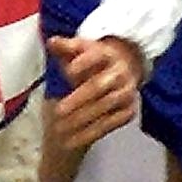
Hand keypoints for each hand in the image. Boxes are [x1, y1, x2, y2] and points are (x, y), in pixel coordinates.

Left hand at [47, 34, 144, 155]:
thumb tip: (52, 42)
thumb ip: (65, 47)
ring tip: (61, 128)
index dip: (83, 63)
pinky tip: (74, 138)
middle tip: (58, 111)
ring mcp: (127, 92)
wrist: (122, 70)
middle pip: (98, 86)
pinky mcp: (129, 110)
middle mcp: (120, 72)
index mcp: (106, 54)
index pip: (95, 56)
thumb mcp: (79, 50)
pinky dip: (92, 132)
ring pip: (104, 106)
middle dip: (78, 99)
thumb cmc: (93, 61)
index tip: (69, 71)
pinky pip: (111, 123)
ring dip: (82, 118)